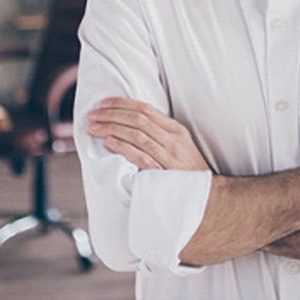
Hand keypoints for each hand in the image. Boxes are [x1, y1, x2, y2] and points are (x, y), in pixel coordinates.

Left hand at [87, 97, 209, 171]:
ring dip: (112, 128)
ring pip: (137, 134)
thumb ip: (161, 134)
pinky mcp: (163, 174)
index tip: (104, 103)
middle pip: (138, 119)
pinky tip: (109, 143)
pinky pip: (140, 157)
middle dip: (112, 114)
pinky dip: (123, 147)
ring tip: (94, 127)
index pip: (145, 108)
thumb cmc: (189, 172)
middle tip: (93, 115)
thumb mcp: (181, 146)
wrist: (206, 195)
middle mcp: (173, 140)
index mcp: (176, 130)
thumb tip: (132, 123)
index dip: (122, 103)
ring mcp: (169, 156)